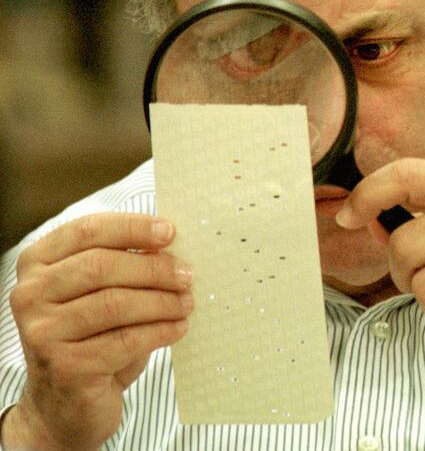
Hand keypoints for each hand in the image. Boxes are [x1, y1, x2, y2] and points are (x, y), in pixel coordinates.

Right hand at [4, 214, 193, 450]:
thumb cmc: (91, 337)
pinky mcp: (65, 367)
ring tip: (187, 303)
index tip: (169, 231)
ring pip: (115, 304)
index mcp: (37, 264)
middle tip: (187, 275)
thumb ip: (123, 264)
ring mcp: (42, 333)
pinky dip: (160, 331)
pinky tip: (178, 328)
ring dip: (162, 302)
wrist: (64, 404)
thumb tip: (171, 245)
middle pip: (101, 266)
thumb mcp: (100, 293)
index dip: (132, 227)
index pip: (86, 231)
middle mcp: (30, 295)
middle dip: (153, 268)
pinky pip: (125, 340)